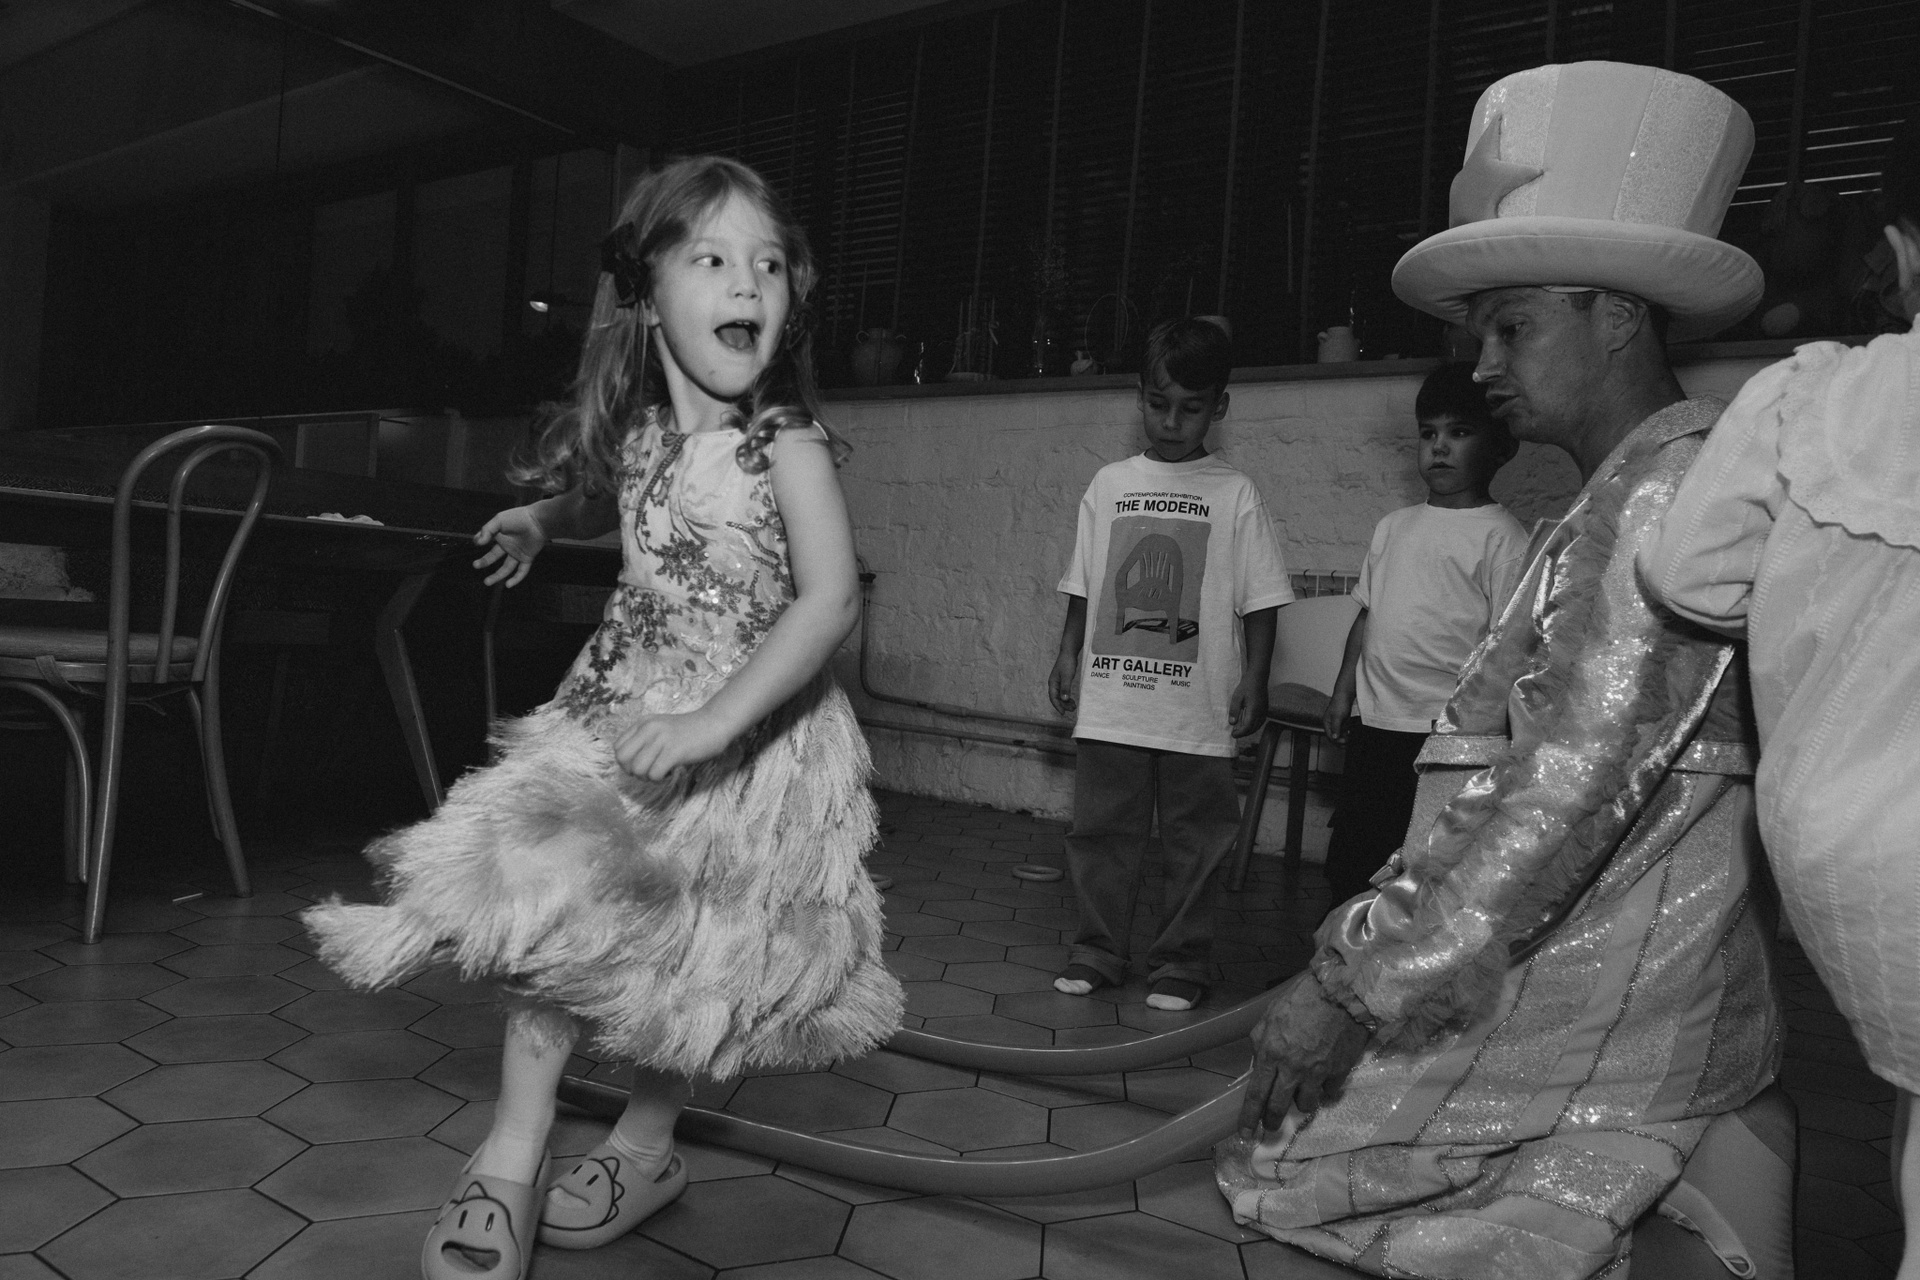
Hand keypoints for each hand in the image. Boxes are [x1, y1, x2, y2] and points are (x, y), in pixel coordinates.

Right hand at [473, 506, 549, 587]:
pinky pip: (522, 571)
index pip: (486, 541)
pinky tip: (508, 585)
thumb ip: (487, 530)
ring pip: (506, 568)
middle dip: (484, 562)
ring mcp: (517, 553)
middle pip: (493, 556)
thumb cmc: (518, 518)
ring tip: (486, 582)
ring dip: (497, 576)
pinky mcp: (527, 558)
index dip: (479, 542)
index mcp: (499, 535)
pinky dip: (516, 579)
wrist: (539, 521)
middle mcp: (507, 545)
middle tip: (475, 565)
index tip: (477, 542)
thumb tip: (477, 543)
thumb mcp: (499, 520)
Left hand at [613, 707, 739, 780]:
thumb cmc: (689, 731)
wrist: (715, 724)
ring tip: (661, 771)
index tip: (642, 763)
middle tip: (648, 771)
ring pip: (637, 769)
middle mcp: (649, 729)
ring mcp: (661, 739)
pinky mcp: (674, 751)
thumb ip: (644, 739)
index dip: (626, 762)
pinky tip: (671, 771)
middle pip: (622, 758)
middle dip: (632, 771)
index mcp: (643, 723)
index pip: (618, 747)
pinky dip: (660, 779)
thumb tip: (629, 764)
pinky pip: (654, 774)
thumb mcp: (661, 728)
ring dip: (647, 777)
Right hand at [1047, 651, 1079, 717]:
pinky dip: (1068, 697)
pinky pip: (1064, 692)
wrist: (1069, 653)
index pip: (1053, 698)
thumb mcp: (1067, 676)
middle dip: (1064, 705)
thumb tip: (1064, 699)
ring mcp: (1058, 683)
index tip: (1063, 713)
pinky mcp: (1063, 681)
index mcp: (1052, 683)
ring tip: (1074, 706)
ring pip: (1060, 696)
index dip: (1058, 706)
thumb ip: (1065, 688)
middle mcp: (1054, 684)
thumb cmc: (1067, 663)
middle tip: (1072, 709)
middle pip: (1057, 698)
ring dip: (1066, 702)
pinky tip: (1072, 700)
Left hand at [1228, 677, 1268, 737]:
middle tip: (1234, 733)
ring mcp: (1264, 711)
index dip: (1240, 733)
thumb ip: (1234, 710)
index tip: (1232, 734)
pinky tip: (1247, 723)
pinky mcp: (1265, 709)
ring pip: (1257, 726)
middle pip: (1253, 729)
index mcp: (1254, 711)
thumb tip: (1232, 723)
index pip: (1247, 727)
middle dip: (1243, 733)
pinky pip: (1260, 722)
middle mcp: (1261, 713)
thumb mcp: (1237, 697)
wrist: (1258, 677)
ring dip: (1249, 730)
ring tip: (1239, 729)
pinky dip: (1254, 726)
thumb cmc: (1246, 686)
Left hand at [1238, 972, 1372, 1136]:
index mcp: (1270, 1053)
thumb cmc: (1299, 999)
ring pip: (1306, 1105)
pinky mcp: (1339, 1072)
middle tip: (1269, 1127)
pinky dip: (1325, 1091)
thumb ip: (1260, 1043)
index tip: (1245, 1134)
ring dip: (1301, 1103)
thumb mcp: (1269, 1017)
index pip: (1255, 1094)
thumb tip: (1257, 1063)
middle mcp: (1291, 1068)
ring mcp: (1317, 1073)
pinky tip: (1324, 1083)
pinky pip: (1329, 1092)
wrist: (1338, 991)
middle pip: (1278, 1107)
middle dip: (1271, 1121)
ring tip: (1301, 1096)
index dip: (1249, 1117)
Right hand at [1322, 686, 1354, 741]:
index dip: (1336, 741)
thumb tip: (1334, 738)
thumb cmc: (1340, 703)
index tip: (1344, 742)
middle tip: (1347, 745)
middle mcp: (1330, 724)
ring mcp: (1336, 723)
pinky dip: (1347, 734)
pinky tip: (1351, 735)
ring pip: (1339, 734)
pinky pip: (1344, 730)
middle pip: (1334, 737)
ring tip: (1350, 741)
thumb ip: (1335, 727)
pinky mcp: (1342, 721)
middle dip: (1340, 742)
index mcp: (1326, 723)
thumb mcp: (1337, 716)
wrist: (1346, 694)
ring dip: (1344, 739)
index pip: (1330, 736)